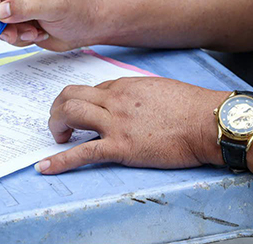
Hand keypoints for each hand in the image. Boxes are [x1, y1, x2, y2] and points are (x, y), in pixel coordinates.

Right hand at [0, 0, 101, 49]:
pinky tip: (37, 34)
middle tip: (13, 32)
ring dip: (9, 32)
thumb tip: (0, 11)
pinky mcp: (19, 19)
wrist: (89, 27)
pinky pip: (4, 31)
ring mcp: (17, 3)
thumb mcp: (55, 4)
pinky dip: (16, 38)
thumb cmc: (79, 8)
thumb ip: (26, 6)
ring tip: (33, 33)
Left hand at [38, 77, 225, 173]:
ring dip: (56, 125)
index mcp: (125, 86)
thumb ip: (138, 95)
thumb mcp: (159, 89)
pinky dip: (60, 161)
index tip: (83, 115)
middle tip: (59, 124)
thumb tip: (128, 105)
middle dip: (57, 108)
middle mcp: (115, 100)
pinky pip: (82, 152)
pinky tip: (45, 167)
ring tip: (57, 138)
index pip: (91, 90)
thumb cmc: (191, 107)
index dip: (83, 103)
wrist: (207, 122)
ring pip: (70, 114)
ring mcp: (116, 123)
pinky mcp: (121, 147)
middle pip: (70, 95)